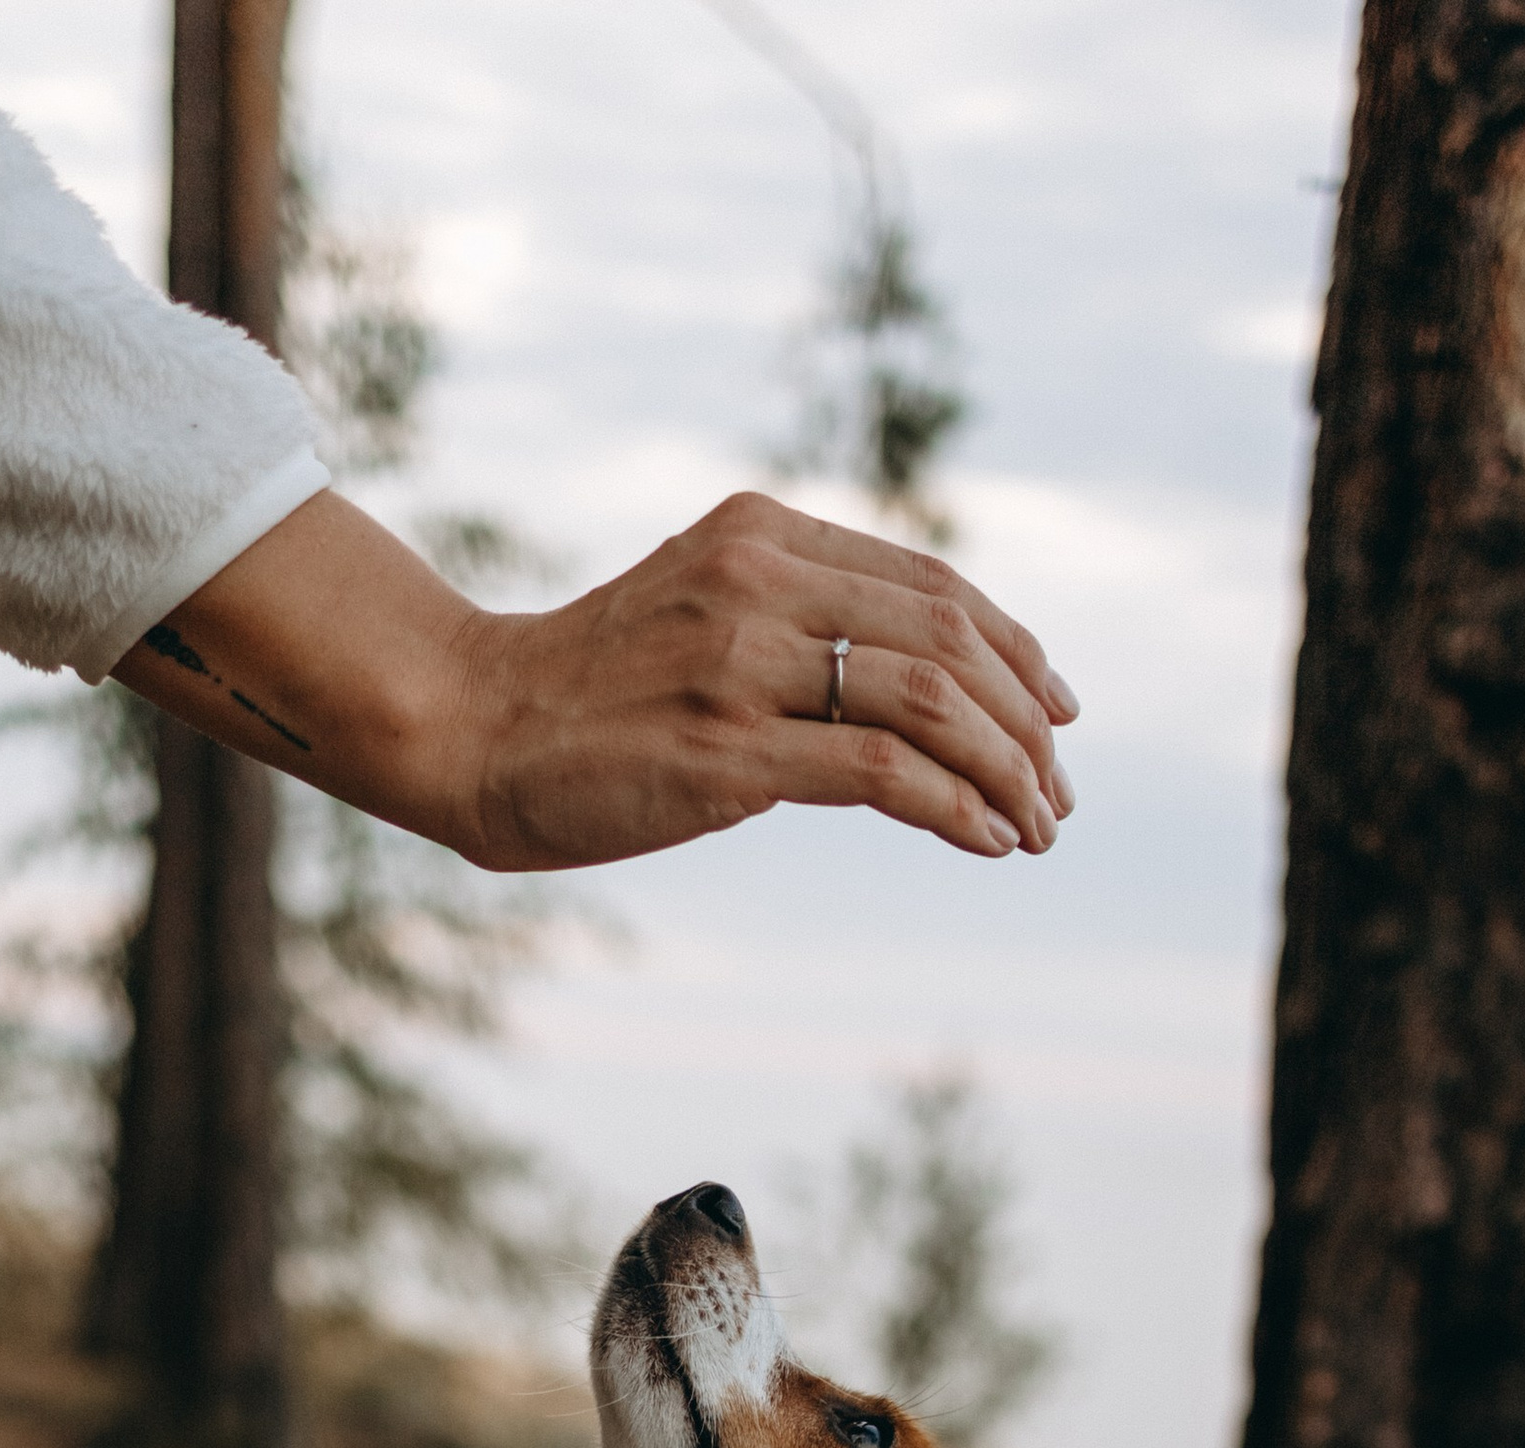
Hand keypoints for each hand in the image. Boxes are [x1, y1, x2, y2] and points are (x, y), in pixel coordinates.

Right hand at [123, 488, 1075, 877]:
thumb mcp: (693, 621)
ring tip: (1039, 824)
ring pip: (931, 699)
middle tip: (1058, 786)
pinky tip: (990, 838)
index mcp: (760, 533)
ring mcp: (744, 662)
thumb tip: (891, 693)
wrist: (465, 727)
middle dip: (1025, 719)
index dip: (1012, 646)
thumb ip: (786, 629)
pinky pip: (883, 770)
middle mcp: (761, 579)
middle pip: (949, 634)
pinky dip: (958, 806)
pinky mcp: (730, 750)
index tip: (1054, 708)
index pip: (929, 581)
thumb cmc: (579, 697)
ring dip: (1007, 769)